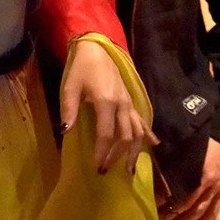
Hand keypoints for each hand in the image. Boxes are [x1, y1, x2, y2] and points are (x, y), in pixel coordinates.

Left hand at [61, 39, 157, 173]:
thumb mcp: (70, 87)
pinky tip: (154, 144)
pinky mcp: (130, 102)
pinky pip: (142, 120)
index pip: (106, 134)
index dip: (102, 153)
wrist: (98, 49)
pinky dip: (148, 133)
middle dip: (117, 156)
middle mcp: (122, 105)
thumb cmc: (82, 68)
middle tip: (106, 171)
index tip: (97, 167)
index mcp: (106, 102)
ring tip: (130, 169)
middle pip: (126, 137)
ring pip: (138, 131)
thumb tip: (65, 131)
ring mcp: (129, 104)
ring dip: (135, 151)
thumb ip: (68, 110)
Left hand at [159, 138, 219, 219]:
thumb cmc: (203, 143)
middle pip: (189, 206)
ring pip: (200, 212)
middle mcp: (208, 185)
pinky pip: (213, 212)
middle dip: (173, 216)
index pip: (180, 191)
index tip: (151, 205)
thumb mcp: (186, 148)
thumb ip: (172, 159)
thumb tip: (154, 171)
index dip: (165, 199)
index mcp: (199, 173)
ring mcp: (216, 191)